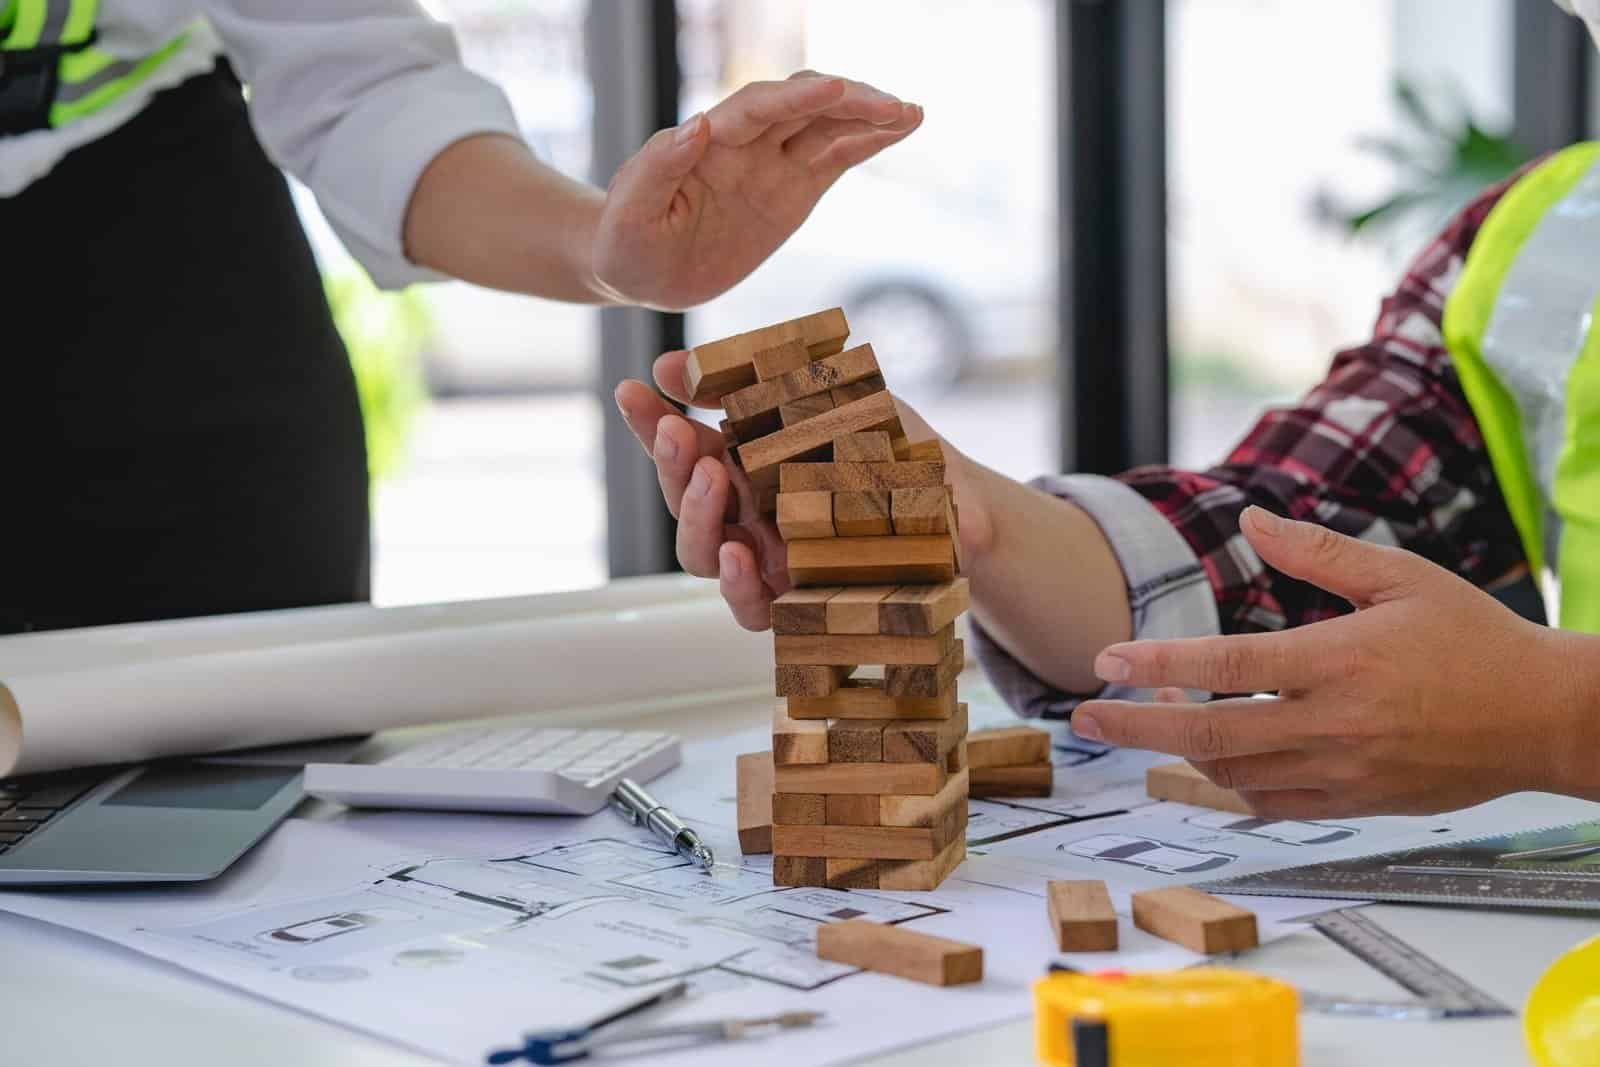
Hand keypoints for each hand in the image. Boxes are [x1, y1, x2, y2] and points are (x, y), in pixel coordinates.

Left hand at [592, 72, 921, 308]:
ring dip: (869, 117)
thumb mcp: (630, 213)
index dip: (797, 98)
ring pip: (827, 127)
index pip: (758, 109)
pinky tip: (902, 129)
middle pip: (804, 106)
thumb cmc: (624, 242)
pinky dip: (869, 142)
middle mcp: (745, 144)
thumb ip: (656, 168)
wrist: (636, 269)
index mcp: (708, 144)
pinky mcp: (792, 190)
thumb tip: (698, 125)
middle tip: (895, 107)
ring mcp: (772, 165)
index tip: (836, 89)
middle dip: (849, 102)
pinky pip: (835, 158)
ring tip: (912, 114)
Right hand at [612, 351, 982, 630]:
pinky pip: (752, 607)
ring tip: (708, 480)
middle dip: (669, 465)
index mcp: (747, 464)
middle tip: (675, 431)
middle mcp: (748, 515)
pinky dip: (738, 584)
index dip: (650, 422)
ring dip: (695, 517)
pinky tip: (740, 554)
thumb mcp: (828, 398)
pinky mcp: (800, 603)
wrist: (961, 504)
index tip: (631, 390)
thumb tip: (675, 361)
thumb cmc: (893, 448)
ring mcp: (770, 561)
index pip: (684, 446)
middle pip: (682, 501)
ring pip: (703, 555)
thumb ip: (755, 380)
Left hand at [1070, 506, 1596, 816]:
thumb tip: (1249, 519)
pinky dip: (1230, 784)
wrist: (1543, 717)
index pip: (1225, 666)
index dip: (1157, 665)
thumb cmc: (1474, 639)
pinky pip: (1272, 804)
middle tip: (1083, 717)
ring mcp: (1342, 772)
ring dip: (1179, 751)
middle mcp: (1333, 724)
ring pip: (1233, 773)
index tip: (1105, 661)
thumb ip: (1317, 553)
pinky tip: (1210, 761)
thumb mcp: (1401, 577)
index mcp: (1339, 661)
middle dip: (1134, 726)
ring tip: (1147, 726)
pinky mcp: (1355, 804)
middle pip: (1209, 732)